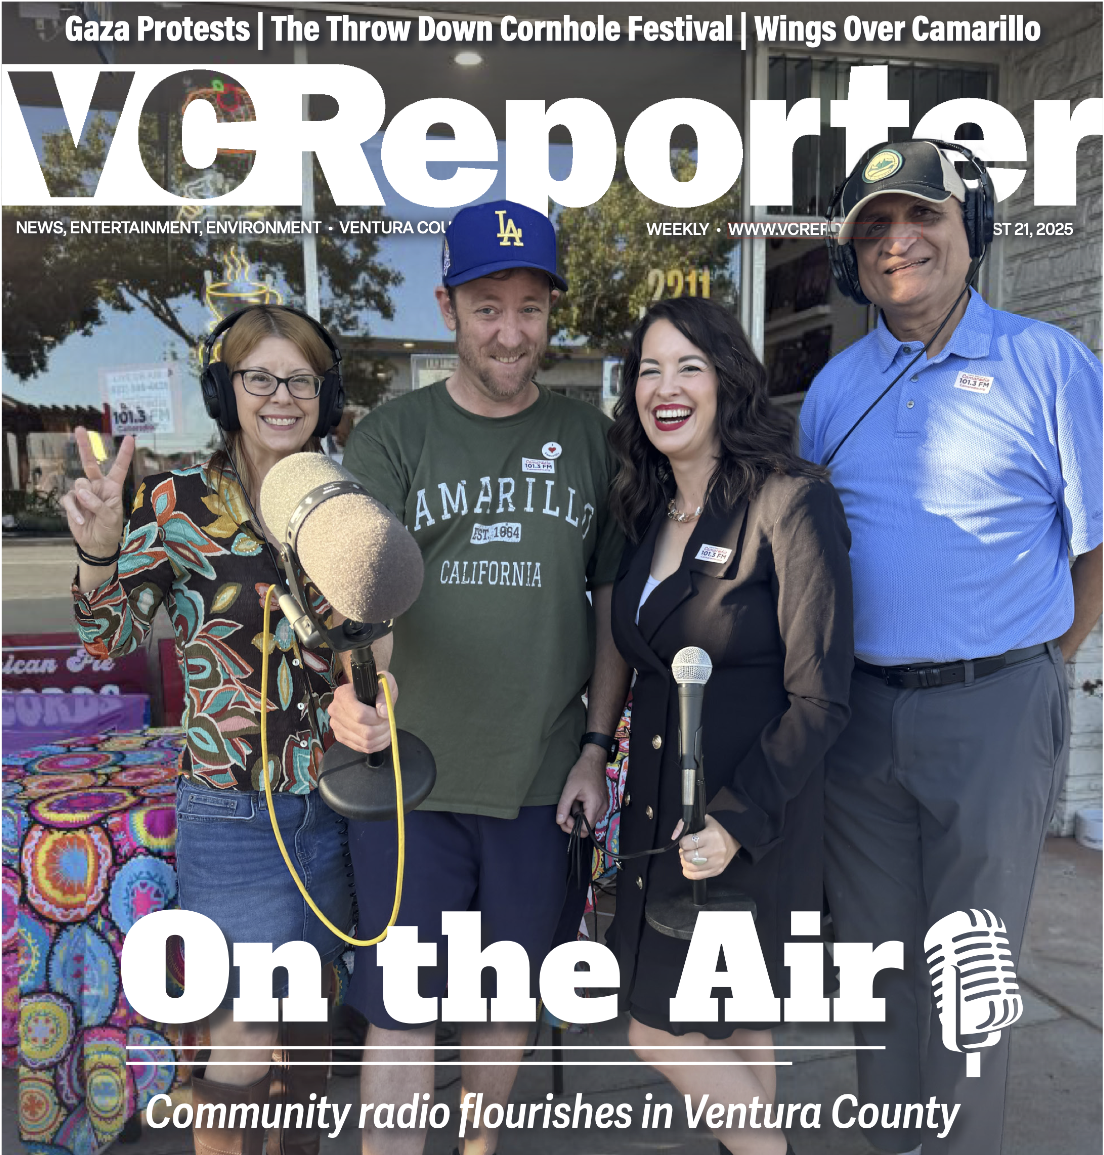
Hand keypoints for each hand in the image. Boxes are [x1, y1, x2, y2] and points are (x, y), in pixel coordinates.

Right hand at [59, 428, 135, 557]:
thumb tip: (82, 492)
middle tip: (79, 428)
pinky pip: (70, 500)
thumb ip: (99, 505)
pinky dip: (75, 511)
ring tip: (90, 514)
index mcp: (113, 488)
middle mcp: (98, 487)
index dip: (124, 453)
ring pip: (79, 484)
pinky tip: (82, 521)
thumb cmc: (109, 530)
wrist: (96, 544)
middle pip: (90, 464)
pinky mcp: (72, 502)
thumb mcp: (111, 518)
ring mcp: (83, 493)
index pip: (118, 468)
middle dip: (85, 446)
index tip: (130, 437)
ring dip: (84, 499)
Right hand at [326, 675, 397, 753]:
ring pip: (364, 742)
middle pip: (364, 731)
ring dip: (381, 738)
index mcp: (342, 695)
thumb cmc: (376, 686)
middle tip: (390, 722)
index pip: (360, 715)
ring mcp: (336, 726)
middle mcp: (335, 710)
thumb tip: (383, 712)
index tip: (386, 713)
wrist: (367, 693)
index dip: (377, 718)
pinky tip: (380, 736)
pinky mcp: (340, 737)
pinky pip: (361, 748)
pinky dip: (375, 745)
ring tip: (386, 729)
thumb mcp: (385, 683)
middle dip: (382, 729)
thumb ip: (385, 694)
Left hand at [555, 745, 608, 833]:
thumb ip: (564, 806)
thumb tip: (559, 822)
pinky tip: (578, 801)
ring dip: (577, 817)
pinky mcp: (602, 803)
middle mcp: (602, 809)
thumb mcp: (569, 789)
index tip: (564, 818)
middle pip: (587, 827)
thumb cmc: (582, 772)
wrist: (594, 760)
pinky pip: (591, 813)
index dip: (572, 828)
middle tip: (564, 813)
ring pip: (589, 821)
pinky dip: (583, 811)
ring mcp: (603, 806)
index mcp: (595, 805)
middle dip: (573, 823)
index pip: (585, 829)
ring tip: (572, 803)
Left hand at [672, 814, 739, 879]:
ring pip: (692, 868)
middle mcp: (714, 850)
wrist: (733, 839)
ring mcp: (717, 863)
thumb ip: (684, 824)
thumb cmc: (715, 829)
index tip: (686, 841)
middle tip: (687, 850)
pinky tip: (689, 867)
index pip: (687, 843)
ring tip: (688, 857)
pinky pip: (698, 876)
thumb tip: (674, 837)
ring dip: (685, 863)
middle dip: (684, 853)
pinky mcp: (717, 871)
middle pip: (688, 857)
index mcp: (710, 835)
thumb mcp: (702, 820)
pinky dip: (689, 872)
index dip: (682, 842)